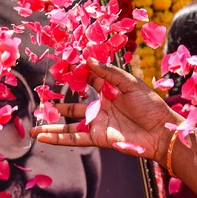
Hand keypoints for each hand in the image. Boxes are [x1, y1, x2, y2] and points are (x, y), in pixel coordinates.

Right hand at [33, 59, 180, 163]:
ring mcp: (98, 123)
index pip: (87, 79)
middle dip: (57, 101)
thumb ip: (107, 73)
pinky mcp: (98, 138)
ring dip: (52, 125)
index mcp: (109, 90)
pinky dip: (57, 138)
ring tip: (35, 125)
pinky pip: (74, 138)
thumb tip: (87, 59)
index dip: (73, 72)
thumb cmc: (151, 105)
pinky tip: (42, 137)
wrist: (161, 132)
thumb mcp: (130, 83)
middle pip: (73, 104)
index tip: (59, 66)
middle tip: (41, 95)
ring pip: (69, 124)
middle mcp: (101, 107)